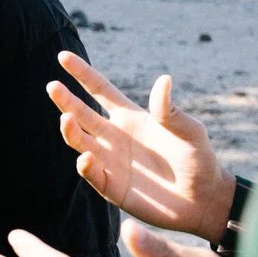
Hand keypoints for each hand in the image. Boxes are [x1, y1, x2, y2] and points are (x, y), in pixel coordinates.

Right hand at [50, 52, 235, 243]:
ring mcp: (110, 162)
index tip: (63, 56)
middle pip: (82, 114)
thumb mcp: (189, 131)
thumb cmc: (199, 160)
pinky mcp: (112, 187)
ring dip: (70, 131)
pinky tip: (87, 157)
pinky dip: (86, 166)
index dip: (82, 73)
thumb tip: (163, 80)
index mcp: (130, 117)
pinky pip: (92, 174)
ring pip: (80, 142)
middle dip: (66, 100)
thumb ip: (171, 110)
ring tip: (66, 119)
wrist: (205, 200)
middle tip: (52, 86)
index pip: (99, 90)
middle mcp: (114, 137)